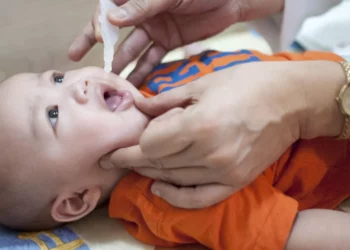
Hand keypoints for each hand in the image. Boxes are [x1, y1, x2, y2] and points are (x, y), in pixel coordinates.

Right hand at [68, 0, 283, 85]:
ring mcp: (155, 29)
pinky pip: (152, 59)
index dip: (99, 22)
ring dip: (122, 64)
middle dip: (95, 43)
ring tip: (111, 82)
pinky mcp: (168, 42)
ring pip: (132, 49)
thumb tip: (111, 18)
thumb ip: (142, 5)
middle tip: (76, 57)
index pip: (109, 8)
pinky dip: (144, 71)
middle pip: (113, 30)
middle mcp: (142, 13)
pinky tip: (135, 84)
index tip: (96, 37)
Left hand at [101, 61, 309, 207]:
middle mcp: (209, 153)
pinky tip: (159, 188)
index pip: (150, 145)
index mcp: (199, 125)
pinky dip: (176, 196)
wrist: (291, 100)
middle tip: (115, 158)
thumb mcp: (202, 83)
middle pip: (158, 163)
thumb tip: (138, 107)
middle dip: (132, 161)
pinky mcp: (236, 181)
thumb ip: (166, 100)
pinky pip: (199, 197)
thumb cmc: (247, 83)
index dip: (128, 148)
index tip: (112, 150)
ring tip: (135, 166)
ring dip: (149, 173)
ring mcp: (224, 171)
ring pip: (173, 179)